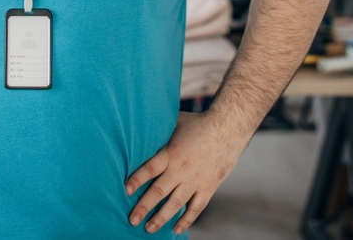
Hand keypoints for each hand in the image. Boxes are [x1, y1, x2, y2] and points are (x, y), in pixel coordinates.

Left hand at [125, 112, 243, 234]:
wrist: (228, 129)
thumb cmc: (199, 123)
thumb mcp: (175, 122)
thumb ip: (160, 130)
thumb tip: (141, 124)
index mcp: (171, 153)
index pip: (150, 169)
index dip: (137, 180)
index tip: (125, 190)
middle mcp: (181, 170)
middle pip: (159, 191)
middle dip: (144, 206)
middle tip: (132, 219)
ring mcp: (195, 181)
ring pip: (175, 203)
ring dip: (161, 217)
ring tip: (149, 228)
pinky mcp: (208, 187)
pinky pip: (196, 208)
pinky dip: (186, 220)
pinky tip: (176, 229)